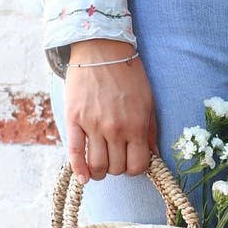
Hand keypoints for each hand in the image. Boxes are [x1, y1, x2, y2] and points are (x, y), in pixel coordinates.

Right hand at [65, 38, 158, 180]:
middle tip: (117, 159)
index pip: (137, 166)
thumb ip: (150, 131)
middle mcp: (114, 129)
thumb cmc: (129, 75)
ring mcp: (92, 125)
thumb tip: (153, 156)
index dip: (136, 169)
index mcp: (135, 126)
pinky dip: (79, 169)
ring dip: (100, 171)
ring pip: (96, 165)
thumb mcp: (148, 102)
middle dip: (118, 168)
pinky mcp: (74, 119)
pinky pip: (74, 152)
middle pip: (116, 168)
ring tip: (101, 167)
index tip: (132, 163)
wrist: (102, 49)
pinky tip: (84, 178)